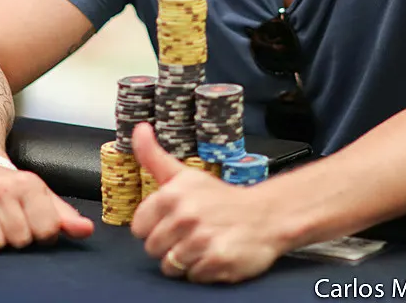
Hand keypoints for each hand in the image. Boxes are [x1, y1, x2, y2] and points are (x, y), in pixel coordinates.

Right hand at [0, 166, 93, 251]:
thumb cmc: (14, 191)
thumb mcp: (43, 197)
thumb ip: (66, 217)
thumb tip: (87, 230)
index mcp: (27, 184)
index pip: (46, 229)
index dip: (44, 234)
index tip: (38, 227)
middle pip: (19, 239)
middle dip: (19, 238)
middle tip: (14, 224)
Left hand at [130, 123, 290, 283]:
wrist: (266, 215)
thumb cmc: (222, 198)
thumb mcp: (185, 174)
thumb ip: (154, 156)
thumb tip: (138, 129)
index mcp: (172, 195)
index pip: (139, 227)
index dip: (155, 226)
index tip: (173, 220)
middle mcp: (185, 217)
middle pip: (152, 249)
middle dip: (170, 244)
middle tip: (192, 232)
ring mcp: (201, 241)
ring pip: (170, 266)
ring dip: (186, 259)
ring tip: (203, 244)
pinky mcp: (217, 261)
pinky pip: (193, 277)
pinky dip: (204, 270)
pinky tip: (215, 253)